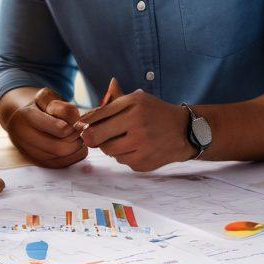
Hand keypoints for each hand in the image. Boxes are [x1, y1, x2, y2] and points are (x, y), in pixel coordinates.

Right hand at [7, 88, 87, 167]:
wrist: (26, 119)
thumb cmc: (40, 106)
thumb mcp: (49, 97)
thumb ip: (62, 106)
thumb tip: (75, 122)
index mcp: (24, 117)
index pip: (59, 129)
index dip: (73, 126)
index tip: (78, 121)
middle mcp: (23, 138)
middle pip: (60, 148)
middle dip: (75, 139)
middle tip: (80, 130)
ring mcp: (30, 154)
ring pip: (62, 157)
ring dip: (76, 147)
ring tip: (77, 135)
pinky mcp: (39, 163)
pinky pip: (64, 164)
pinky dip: (74, 154)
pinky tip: (74, 143)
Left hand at [78, 91, 192, 171]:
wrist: (184, 131)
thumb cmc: (154, 112)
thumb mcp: (137, 99)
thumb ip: (113, 100)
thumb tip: (86, 111)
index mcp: (134, 106)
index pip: (98, 115)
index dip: (84, 122)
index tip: (79, 125)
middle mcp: (137, 126)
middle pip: (97, 137)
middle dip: (91, 137)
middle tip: (91, 136)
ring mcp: (141, 147)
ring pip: (108, 151)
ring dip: (109, 146)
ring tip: (121, 138)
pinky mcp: (143, 163)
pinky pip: (121, 161)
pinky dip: (123, 155)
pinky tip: (134, 147)